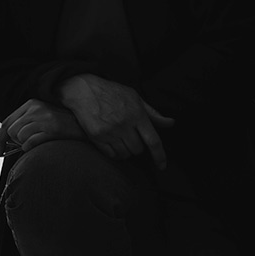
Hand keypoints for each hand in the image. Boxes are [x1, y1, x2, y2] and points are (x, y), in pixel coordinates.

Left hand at [0, 99, 85, 154]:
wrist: (83, 126)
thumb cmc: (61, 125)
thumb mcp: (41, 118)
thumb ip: (24, 124)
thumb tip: (4, 140)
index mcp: (31, 104)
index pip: (7, 121)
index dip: (0, 138)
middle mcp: (36, 108)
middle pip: (11, 131)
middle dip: (15, 142)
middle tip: (25, 145)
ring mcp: (44, 118)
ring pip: (19, 137)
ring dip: (25, 144)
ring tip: (38, 142)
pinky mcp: (52, 129)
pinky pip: (30, 143)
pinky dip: (31, 148)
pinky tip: (40, 145)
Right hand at [57, 74, 174, 167]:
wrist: (83, 90)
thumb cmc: (111, 92)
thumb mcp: (135, 98)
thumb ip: (153, 113)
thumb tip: (171, 123)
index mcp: (137, 114)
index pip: (153, 140)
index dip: (160, 156)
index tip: (162, 166)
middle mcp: (124, 124)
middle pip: (138, 150)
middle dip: (137, 146)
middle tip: (130, 137)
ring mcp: (110, 131)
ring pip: (125, 154)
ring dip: (125, 151)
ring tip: (120, 139)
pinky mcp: (97, 137)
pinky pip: (111, 155)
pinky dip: (114, 152)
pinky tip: (112, 142)